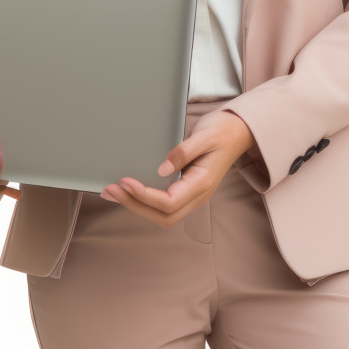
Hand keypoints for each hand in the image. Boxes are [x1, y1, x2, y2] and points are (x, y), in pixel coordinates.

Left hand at [99, 111, 253, 227]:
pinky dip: (143, 201)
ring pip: (162, 215)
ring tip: (113, 193)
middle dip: (134, 205)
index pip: (169, 202)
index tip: (125, 181)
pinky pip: (163, 205)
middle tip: (110, 190)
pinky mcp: (186, 190)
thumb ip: (184, 152)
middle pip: (163, 216)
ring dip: (136, 206)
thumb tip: (162, 169)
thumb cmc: (223, 132)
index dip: (145, 195)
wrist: (238, 132)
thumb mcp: (205, 136)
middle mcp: (197, 195)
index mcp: (203, 183)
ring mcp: (192, 195)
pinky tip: (129, 191)